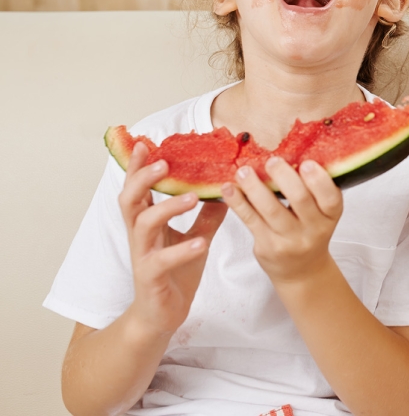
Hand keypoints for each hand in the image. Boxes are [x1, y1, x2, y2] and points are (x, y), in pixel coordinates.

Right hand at [119, 143, 227, 337]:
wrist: (162, 316)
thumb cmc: (175, 273)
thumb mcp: (196, 237)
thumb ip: (208, 214)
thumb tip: (228, 186)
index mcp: (148, 222)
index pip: (139, 188)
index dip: (139, 166)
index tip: (145, 143)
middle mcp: (140, 235)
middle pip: (129, 200)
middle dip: (143, 178)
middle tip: (164, 163)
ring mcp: (142, 256)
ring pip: (143, 225)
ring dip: (168, 208)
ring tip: (193, 196)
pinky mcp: (151, 278)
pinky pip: (161, 261)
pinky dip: (181, 250)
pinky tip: (201, 243)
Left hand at [223, 157, 342, 282]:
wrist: (301, 270)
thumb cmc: (310, 232)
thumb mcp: (322, 214)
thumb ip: (313, 191)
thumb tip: (291, 154)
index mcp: (330, 216)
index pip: (330, 198)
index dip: (319, 180)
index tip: (306, 162)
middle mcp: (313, 229)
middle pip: (300, 200)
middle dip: (284, 177)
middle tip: (272, 160)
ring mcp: (289, 240)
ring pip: (271, 209)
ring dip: (255, 187)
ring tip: (244, 171)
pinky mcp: (266, 246)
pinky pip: (250, 220)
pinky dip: (238, 202)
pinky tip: (229, 189)